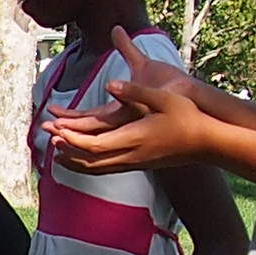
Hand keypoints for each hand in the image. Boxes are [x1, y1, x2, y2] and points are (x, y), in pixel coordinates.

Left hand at [44, 49, 220, 174]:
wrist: (206, 143)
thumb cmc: (187, 116)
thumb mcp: (162, 98)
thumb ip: (134, 91)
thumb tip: (110, 85)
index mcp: (133, 138)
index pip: (94, 144)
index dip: (72, 138)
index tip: (56, 128)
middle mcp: (131, 155)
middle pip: (89, 161)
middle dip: (67, 150)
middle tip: (49, 139)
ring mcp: (135, 163)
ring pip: (97, 169)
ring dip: (75, 161)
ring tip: (57, 153)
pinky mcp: (139, 164)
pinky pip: (107, 169)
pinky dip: (89, 165)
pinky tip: (84, 160)